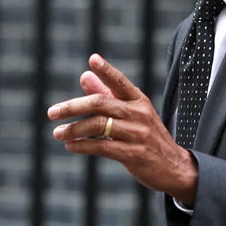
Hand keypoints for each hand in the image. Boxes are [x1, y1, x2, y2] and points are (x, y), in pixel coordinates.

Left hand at [48, 53, 198, 203]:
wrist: (174, 166)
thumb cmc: (148, 136)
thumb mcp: (132, 113)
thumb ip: (107, 94)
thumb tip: (84, 75)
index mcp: (139, 100)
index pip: (120, 82)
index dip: (107, 70)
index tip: (93, 59)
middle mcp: (139, 114)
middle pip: (101, 104)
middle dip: (74, 107)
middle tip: (52, 112)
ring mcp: (137, 134)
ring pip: (99, 126)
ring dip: (74, 129)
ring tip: (58, 133)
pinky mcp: (134, 154)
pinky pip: (102, 147)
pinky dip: (83, 146)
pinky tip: (70, 146)